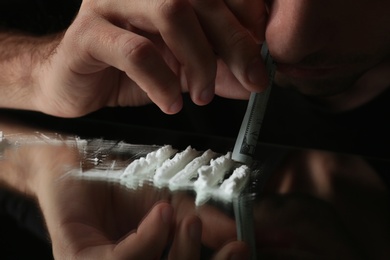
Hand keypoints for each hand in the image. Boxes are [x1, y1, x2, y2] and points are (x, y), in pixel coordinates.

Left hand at [12, 141, 247, 258]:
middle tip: (207, 230)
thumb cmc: (126, 187)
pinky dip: (147, 239)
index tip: (245, 249)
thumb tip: (250, 230)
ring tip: (173, 214)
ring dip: (175, 249)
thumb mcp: (175, 203)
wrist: (84, 163)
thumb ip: (209, 221)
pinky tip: (158, 214)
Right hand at [35, 0, 267, 116]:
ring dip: (199, 60)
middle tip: (252, 80)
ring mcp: (111, 2)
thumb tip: (255, 80)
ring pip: (171, 12)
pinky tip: (171, 102)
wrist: (73, 81)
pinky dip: (162, 82)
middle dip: (235, 43)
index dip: (248, 18)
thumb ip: (218, 69)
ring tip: (201, 96)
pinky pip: (136, 52)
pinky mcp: (89, 32)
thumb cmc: (129, 70)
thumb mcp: (182, 68)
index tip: (261, 57)